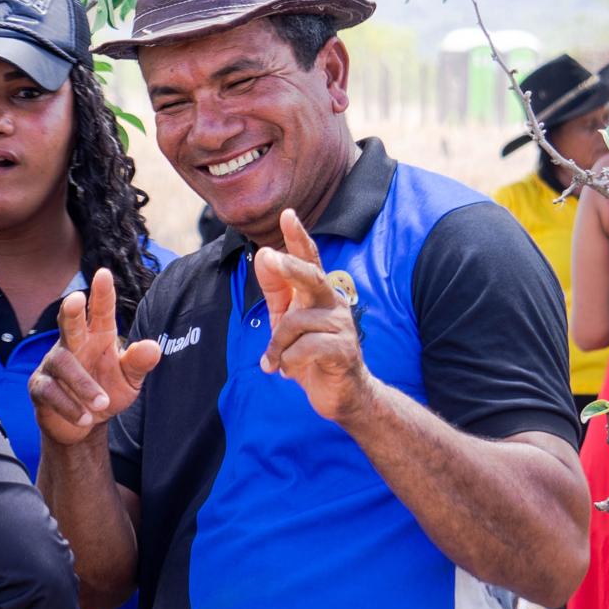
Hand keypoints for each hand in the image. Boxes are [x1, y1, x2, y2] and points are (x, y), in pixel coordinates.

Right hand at [29, 268, 161, 445]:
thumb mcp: (129, 381)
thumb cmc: (107, 392)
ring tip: (102, 404)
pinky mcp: (40, 386)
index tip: (103, 274)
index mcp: (98, 336)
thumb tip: (153, 347)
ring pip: (63, 364)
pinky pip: (50, 391)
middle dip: (72, 310)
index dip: (101, 293)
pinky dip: (70, 406)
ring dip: (83, 385)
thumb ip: (138, 363)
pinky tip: (86, 418)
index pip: (100, 311)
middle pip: (69, 322)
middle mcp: (73, 343)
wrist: (84, 426)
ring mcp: (53, 363)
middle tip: (76, 299)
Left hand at [254, 208, 377, 422]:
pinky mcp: (344, 350)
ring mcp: (342, 325)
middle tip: (272, 256)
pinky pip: (305, 348)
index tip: (287, 214)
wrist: (338, 394)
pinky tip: (288, 371)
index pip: (309, 259)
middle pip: (312, 277)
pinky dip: (288, 361)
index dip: (298, 237)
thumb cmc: (310, 352)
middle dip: (291, 266)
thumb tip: (264, 253)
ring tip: (274, 361)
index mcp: (317, 293)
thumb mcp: (285, 319)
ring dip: (277, 345)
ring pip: (296, 323)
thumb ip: (276, 289)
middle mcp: (333, 302)